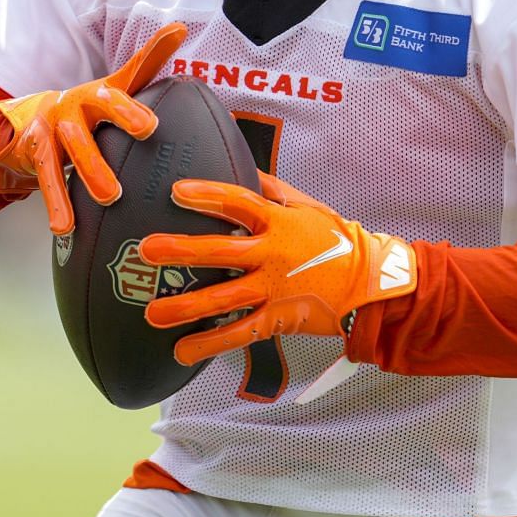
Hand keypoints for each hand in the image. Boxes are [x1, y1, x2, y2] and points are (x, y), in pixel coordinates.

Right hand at [0, 22, 186, 234]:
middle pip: (88, 123)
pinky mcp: (35, 156)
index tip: (150, 126)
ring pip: (64, 156)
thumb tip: (180, 26)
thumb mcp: (117, 83)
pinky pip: (46, 182)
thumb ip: (148, 60)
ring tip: (107, 199)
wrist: (35, 119)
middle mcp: (71, 108)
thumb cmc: (92, 106)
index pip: (117, 92)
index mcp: (97, 92)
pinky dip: (56, 205)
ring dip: (84, 176)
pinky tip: (65, 228)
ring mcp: (51, 133)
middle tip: (140, 142)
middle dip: (111, 134)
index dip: (130, 106)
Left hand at [139, 174, 417, 365]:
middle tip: (148, 249)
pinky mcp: (276, 319)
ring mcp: (273, 290)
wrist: (368, 283)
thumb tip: (242, 165)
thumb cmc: (335, 240)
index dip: (209, 196)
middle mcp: (273, 256)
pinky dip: (210, 344)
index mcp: (279, 223)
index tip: (177, 192)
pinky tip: (182, 351)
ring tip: (153, 312)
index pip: (239, 202)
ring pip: (224, 299)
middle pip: (222, 251)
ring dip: (186, 306)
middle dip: (183, 250)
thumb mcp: (306, 205)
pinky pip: (238, 334)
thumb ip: (271, 188)